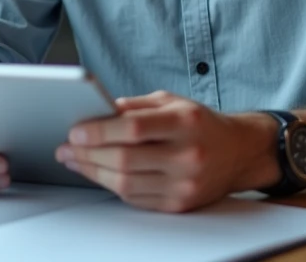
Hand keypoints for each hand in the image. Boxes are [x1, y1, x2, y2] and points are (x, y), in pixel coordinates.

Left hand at [56, 91, 276, 212]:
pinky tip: (100, 174)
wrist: (239, 152)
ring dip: (94, 172)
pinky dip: (112, 186)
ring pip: (127, 184)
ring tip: (76, 161)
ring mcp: (185, 183)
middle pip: (126, 160)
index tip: (75, 132)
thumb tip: (95, 113)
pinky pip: (136, 199)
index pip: (134, 129)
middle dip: (88, 155)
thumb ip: (134, 106)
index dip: (100, 131)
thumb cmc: (200, 122)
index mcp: (185, 122)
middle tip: (66, 148)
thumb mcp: (171, 102)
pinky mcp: (180, 204)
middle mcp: (188, 154)